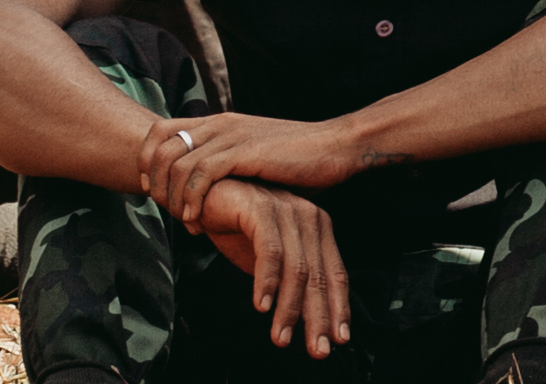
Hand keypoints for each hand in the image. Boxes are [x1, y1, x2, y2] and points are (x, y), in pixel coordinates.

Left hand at [140, 109, 368, 230]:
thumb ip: (224, 165)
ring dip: (172, 198)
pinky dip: (192, 199)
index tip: (154, 191)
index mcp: (219, 122)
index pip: (159, 131)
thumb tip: (198, 191)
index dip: (146, 162)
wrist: (336, 147)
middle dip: (154, 184)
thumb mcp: (251, 157)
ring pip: (177, 163)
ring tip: (185, 220)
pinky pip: (202, 174)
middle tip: (165, 211)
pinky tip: (197, 219)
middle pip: (159, 147)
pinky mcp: (246, 151)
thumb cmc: (297, 161)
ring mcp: (233, 135)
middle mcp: (220, 123)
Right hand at [194, 176, 352, 358]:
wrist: (205, 194)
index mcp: (318, 229)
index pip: (335, 274)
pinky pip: (270, 251)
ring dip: (288, 308)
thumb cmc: (238, 227)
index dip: (338, 308)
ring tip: (280, 338)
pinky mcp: (262, 209)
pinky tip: (262, 306)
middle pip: (319, 276)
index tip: (339, 340)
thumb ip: (287, 283)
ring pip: (296, 268)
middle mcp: (309, 218)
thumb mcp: (268, 261)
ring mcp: (287, 211)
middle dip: (318, 317)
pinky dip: (267, 281)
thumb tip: (302, 320)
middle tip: (317, 351)